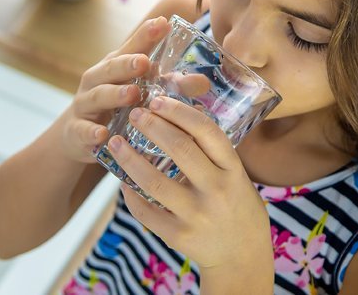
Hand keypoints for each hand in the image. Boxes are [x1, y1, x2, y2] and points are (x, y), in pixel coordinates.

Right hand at [56, 16, 170, 163]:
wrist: (79, 134)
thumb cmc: (117, 106)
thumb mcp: (142, 92)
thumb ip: (171, 85)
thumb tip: (204, 82)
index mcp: (116, 66)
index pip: (132, 47)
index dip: (146, 35)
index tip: (163, 23)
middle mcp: (98, 80)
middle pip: (111, 68)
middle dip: (127, 64)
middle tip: (145, 62)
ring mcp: (85, 104)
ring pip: (98, 96)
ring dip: (114, 94)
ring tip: (132, 94)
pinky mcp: (77, 131)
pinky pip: (83, 130)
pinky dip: (91, 132)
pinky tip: (102, 135)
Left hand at [106, 95, 273, 286]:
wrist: (242, 258)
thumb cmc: (237, 207)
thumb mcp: (237, 177)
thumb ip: (214, 153)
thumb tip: (180, 115)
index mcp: (233, 170)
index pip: (207, 131)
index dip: (180, 112)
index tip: (158, 100)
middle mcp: (217, 190)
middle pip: (180, 149)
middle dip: (152, 126)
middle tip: (134, 113)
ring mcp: (197, 215)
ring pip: (154, 182)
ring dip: (129, 159)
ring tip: (115, 142)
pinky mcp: (179, 236)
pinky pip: (145, 211)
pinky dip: (130, 193)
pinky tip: (121, 180)